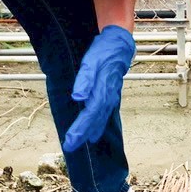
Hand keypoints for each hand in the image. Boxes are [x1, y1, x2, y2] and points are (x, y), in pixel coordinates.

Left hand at [62, 25, 134, 152]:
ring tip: (85, 142)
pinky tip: (96, 130)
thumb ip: (85, 79)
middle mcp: (108, 97)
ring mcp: (111, 96)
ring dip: (92, 131)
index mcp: (102, 90)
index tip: (70, 140)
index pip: (89, 114)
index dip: (80, 128)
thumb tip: (78, 97)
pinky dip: (99, 124)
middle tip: (71, 147)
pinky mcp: (111, 94)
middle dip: (83, 134)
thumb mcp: (91, 61)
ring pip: (101, 118)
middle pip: (95, 120)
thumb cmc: (104, 51)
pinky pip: (105, 113)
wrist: (120, 44)